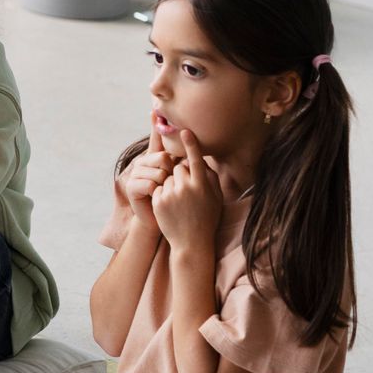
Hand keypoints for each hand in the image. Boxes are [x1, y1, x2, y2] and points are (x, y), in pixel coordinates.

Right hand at [122, 118, 175, 229]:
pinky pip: (150, 183)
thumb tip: (193, 150)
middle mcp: (144, 163)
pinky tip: (155, 197)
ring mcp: (136, 174)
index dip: (154, 124)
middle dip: (171, 172)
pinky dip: (157, 192)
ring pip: (157, 172)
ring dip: (165, 184)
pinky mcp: (132, 187)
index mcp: (156, 159)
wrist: (162, 221)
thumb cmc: (174, 201)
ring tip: (162, 192)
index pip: (156, 139)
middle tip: (169, 184)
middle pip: (163, 157)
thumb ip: (184, 165)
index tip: (153, 109)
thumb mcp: (180, 180)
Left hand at [151, 130, 222, 253]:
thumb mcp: (215, 199)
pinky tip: (170, 207)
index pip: (196, 160)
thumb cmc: (206, 219)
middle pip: (178, 167)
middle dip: (180, 174)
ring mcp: (170, 194)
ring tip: (179, 203)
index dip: (190, 144)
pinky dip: (162, 193)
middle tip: (187, 192)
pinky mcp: (158, 201)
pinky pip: (158, 187)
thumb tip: (203, 162)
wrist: (191, 242)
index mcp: (202, 185)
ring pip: (167, 177)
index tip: (184, 130)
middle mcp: (186, 187)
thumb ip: (210, 179)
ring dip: (171, 184)